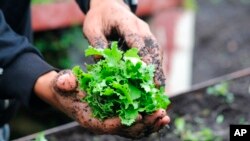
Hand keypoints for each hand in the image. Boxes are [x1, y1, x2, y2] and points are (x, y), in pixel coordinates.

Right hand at [34, 70, 169, 138]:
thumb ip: (63, 82)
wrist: (68, 93)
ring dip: (150, 124)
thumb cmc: (66, 89)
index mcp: (91, 120)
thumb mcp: (62, 83)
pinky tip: (159, 113)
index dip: (124, 123)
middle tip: (160, 114)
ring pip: (134, 129)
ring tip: (164, 116)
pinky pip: (135, 121)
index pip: (109, 126)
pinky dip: (148, 119)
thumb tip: (67, 82)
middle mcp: (104, 123)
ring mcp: (113, 121)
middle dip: (145, 124)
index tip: (140, 117)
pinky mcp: (119, 115)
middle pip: (127, 130)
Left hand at [83, 0, 164, 85]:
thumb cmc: (100, 18)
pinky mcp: (147, 41)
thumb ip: (96, 43)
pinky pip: (155, 53)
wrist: (109, 8)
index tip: (143, 69)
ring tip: (158, 87)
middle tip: (155, 84)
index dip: (140, 53)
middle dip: (153, 65)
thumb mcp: (91, 28)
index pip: (135, 38)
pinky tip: (156, 80)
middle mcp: (140, 27)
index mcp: (125, 21)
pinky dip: (156, 66)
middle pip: (151, 46)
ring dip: (158, 68)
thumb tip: (103, 63)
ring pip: (156, 51)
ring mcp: (146, 33)